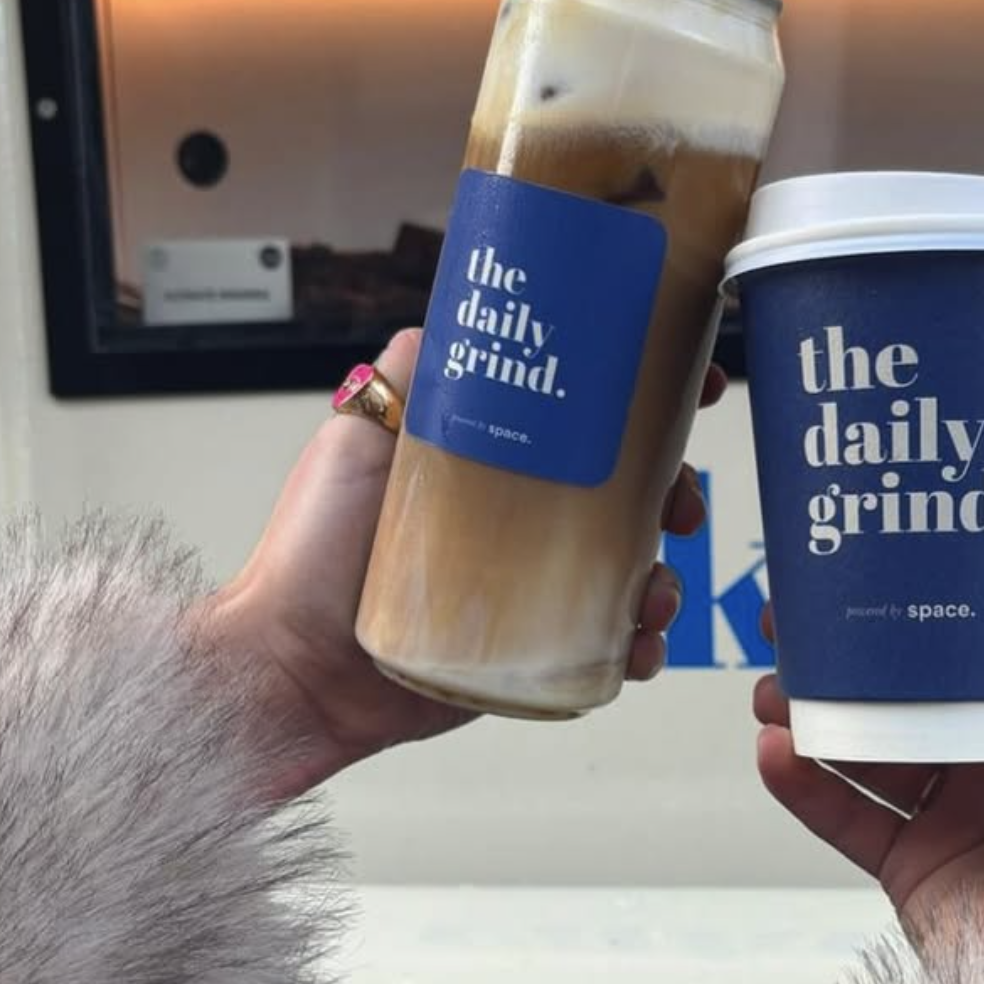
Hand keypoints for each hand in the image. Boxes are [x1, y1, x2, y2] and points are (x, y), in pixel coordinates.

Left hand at [204, 328, 723, 800]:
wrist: (289, 668)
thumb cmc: (307, 557)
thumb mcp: (355, 440)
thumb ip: (405, 380)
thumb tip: (450, 316)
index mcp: (490, 468)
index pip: (579, 423)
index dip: (642, 405)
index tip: (693, 386)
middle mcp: (516, 526)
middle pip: (624, 497)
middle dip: (673, 492)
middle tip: (681, 501)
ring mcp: (526, 593)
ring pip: (628, 572)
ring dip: (664, 575)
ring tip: (656, 586)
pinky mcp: (528, 656)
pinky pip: (603, 646)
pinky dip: (637, 643)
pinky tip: (638, 641)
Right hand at [753, 531, 983, 943]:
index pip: (981, 647)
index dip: (927, 606)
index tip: (878, 564)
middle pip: (911, 691)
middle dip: (850, 655)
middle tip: (793, 621)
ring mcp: (955, 817)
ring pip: (867, 748)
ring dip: (812, 713)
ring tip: (769, 686)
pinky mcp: (914, 867)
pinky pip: (846, 816)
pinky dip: (803, 783)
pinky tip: (773, 749)